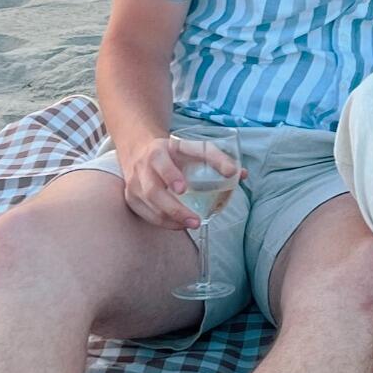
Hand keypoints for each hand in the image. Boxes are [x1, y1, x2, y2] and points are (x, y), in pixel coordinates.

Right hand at [119, 133, 235, 229]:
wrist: (140, 150)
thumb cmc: (174, 152)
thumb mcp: (193, 148)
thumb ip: (217, 159)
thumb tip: (241, 174)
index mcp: (157, 152)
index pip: (160, 163)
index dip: (170, 175)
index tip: (183, 189)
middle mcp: (142, 169)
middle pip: (153, 191)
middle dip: (174, 209)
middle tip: (195, 221)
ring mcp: (133, 185)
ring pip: (149, 206)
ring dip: (171, 219)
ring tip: (191, 225)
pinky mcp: (131, 199)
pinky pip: (146, 215)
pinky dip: (163, 222)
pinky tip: (179, 225)